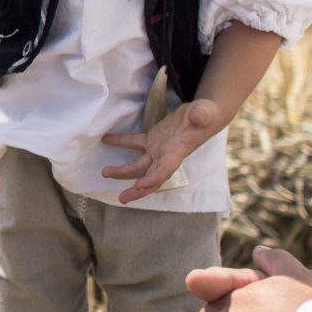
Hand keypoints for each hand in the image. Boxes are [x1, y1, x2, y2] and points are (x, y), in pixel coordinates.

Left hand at [101, 97, 223, 202]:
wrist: (204, 114)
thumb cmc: (206, 114)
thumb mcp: (205, 113)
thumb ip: (201, 115)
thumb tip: (199, 117)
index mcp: (178, 152)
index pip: (165, 170)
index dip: (153, 179)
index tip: (139, 186)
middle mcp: (167, 156)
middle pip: (150, 177)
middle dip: (136, 190)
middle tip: (122, 199)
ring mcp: (159, 149)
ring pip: (138, 165)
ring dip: (122, 171)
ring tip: (105, 173)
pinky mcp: (153, 140)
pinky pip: (134, 143)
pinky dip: (120, 142)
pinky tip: (107, 139)